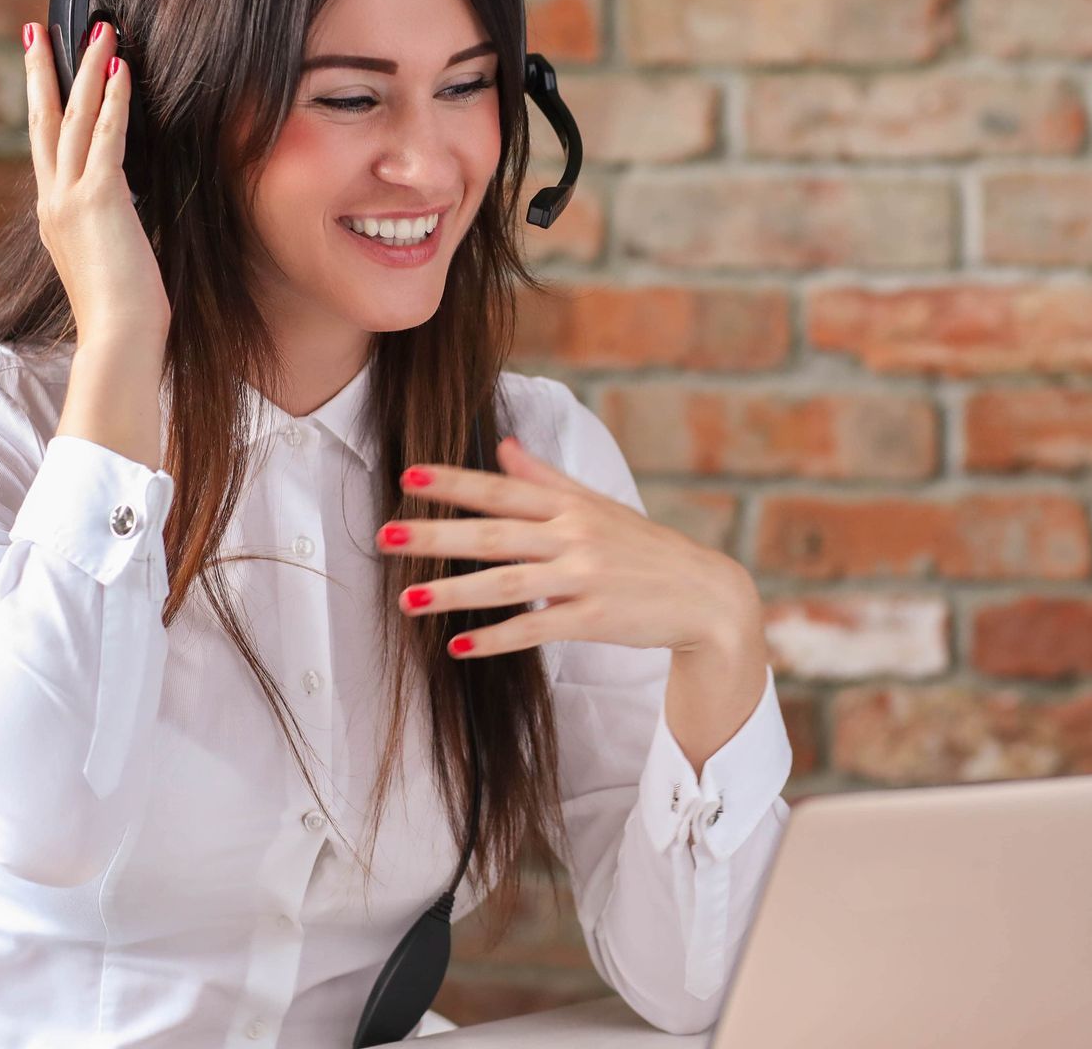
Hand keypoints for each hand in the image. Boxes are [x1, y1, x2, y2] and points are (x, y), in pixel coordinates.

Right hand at [22, 18, 170, 347]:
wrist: (118, 338)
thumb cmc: (122, 314)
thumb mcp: (107, 260)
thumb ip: (106, 229)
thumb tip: (122, 214)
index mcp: (53, 215)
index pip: (44, 147)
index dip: (42, 103)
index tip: (40, 68)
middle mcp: (53, 200)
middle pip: (42, 120)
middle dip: (43, 71)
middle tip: (39, 27)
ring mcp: (70, 198)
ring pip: (73, 118)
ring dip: (88, 69)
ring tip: (98, 29)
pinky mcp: (99, 200)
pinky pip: (106, 137)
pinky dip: (113, 100)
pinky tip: (122, 69)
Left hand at [379, 437, 761, 658]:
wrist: (705, 595)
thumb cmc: (644, 548)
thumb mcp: (598, 506)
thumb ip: (546, 479)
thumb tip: (503, 446)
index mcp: (571, 506)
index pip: (502, 490)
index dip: (454, 482)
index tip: (408, 476)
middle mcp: (575, 536)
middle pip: (495, 533)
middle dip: (437, 534)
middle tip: (386, 536)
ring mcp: (585, 577)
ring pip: (508, 582)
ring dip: (455, 591)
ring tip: (407, 599)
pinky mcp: (595, 619)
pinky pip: (537, 628)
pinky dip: (497, 637)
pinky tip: (458, 646)